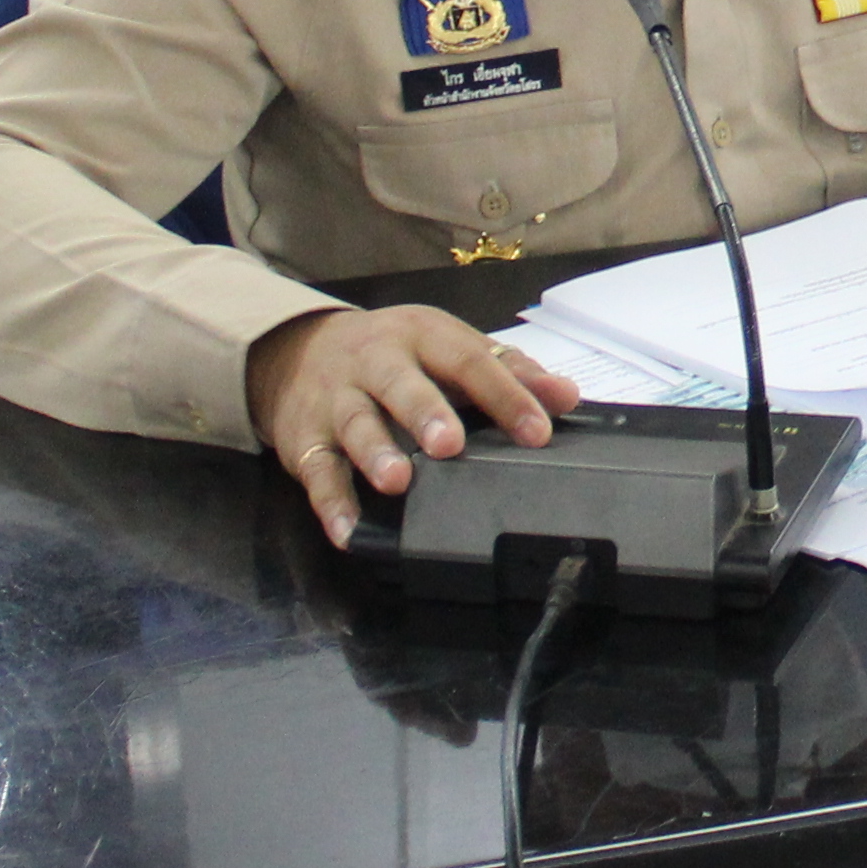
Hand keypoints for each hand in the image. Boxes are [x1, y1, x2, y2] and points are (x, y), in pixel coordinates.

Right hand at [247, 303, 577, 542]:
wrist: (298, 348)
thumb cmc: (394, 354)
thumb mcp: (448, 347)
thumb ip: (508, 371)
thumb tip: (567, 396)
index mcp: (423, 336)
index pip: (467, 361)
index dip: (504, 395)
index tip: (538, 431)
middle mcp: (376, 362)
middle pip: (400, 383)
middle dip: (425, 412)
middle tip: (451, 445)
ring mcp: (337, 399)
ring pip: (356, 423)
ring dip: (375, 452)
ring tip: (397, 481)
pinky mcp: (305, 438)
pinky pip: (316, 471)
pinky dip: (330, 503)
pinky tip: (348, 531)